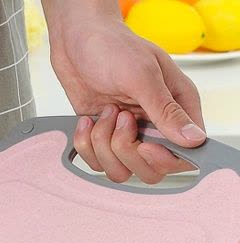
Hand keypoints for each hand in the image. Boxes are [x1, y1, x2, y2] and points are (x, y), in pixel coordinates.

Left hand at [45, 3, 205, 183]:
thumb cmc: (113, 49)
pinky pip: (96, 162)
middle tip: (119, 117)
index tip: (143, 143)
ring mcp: (127, 136)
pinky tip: (88, 119)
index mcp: (177, 108)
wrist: (77, 42)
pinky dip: (86, 143)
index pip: (183, 155)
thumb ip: (166, 111)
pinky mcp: (102, 140)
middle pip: (149, 171)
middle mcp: (154, 127)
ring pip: (120, 170)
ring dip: (103, 146)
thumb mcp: (143, 77)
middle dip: (126, 150)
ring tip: (103, 113)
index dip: (163, 159)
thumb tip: (194, 139)